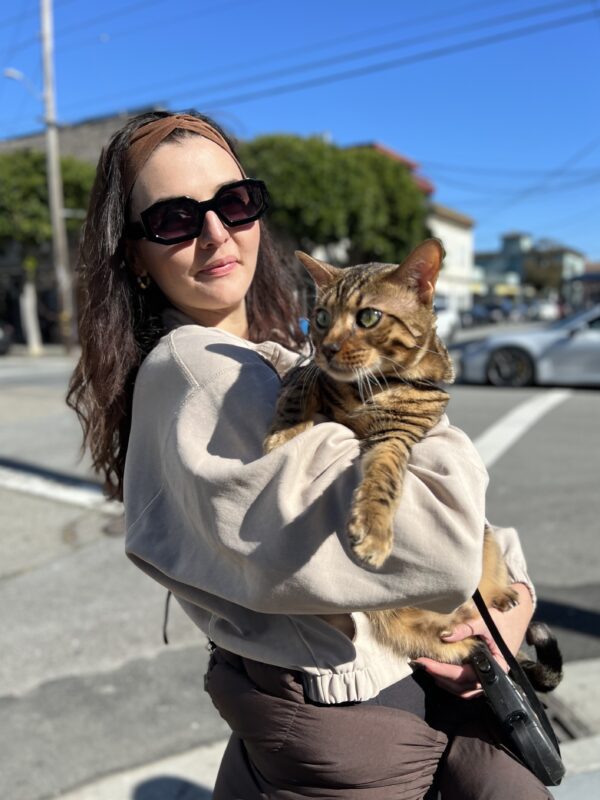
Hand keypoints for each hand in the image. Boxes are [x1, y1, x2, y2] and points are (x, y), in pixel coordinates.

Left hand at [414, 583, 533, 698]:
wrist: (515, 617)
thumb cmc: (501, 619)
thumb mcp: (484, 620)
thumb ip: (466, 628)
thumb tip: (443, 636)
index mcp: (497, 666)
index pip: (465, 675)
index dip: (443, 670)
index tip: (424, 662)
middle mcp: (493, 677)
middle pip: (462, 687)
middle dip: (439, 676)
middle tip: (420, 664)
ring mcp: (488, 678)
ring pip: (463, 691)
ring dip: (444, 682)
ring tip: (427, 668)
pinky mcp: (483, 676)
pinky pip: (466, 687)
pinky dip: (452, 682)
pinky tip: (439, 672)